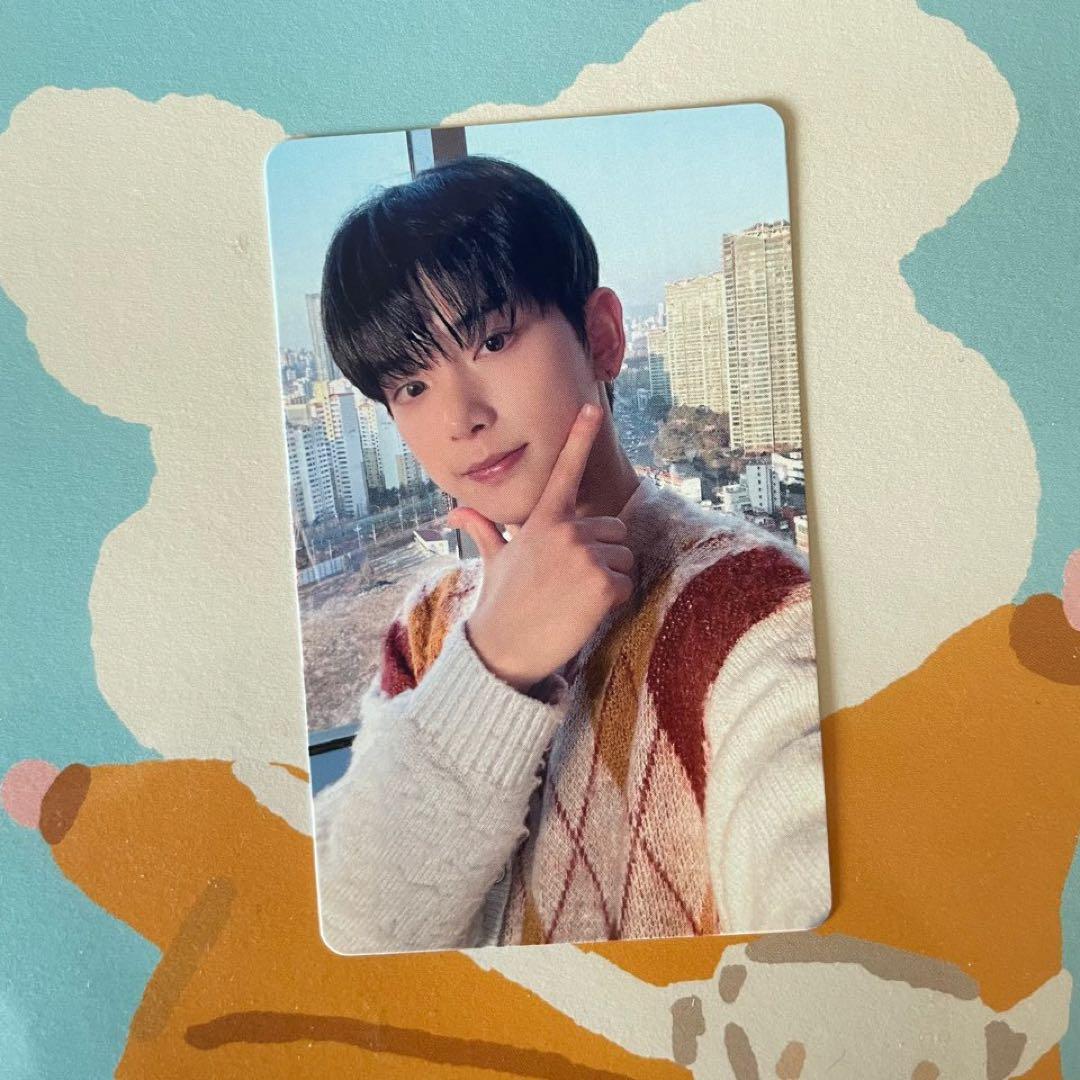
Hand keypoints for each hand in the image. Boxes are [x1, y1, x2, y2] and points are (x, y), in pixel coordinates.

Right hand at [447, 403, 635, 693]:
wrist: (503, 650)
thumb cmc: (501, 604)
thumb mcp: (493, 560)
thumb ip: (484, 529)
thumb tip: (454, 512)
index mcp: (542, 521)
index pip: (564, 472)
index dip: (579, 437)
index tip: (593, 407)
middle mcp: (566, 531)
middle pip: (613, 530)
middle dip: (603, 555)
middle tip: (572, 583)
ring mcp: (585, 556)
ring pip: (625, 558)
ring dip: (611, 578)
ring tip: (577, 598)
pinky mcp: (601, 584)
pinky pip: (627, 585)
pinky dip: (614, 603)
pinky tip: (585, 613)